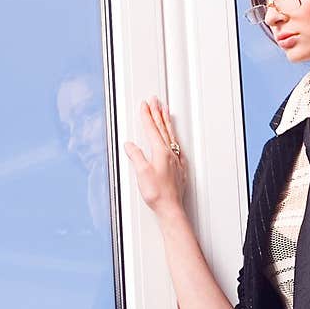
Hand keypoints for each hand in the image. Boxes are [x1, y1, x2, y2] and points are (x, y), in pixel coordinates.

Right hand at [123, 96, 187, 215]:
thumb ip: (136, 156)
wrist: (171, 208)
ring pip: (171, 135)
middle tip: (155, 100)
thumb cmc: (158, 193)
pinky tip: (172, 137)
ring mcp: (176, 160)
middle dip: (157, 113)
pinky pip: (176, 145)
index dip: (147, 116)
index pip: (152, 129)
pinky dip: (172, 136)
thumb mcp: (142, 173)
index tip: (144, 105)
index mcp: (161, 152)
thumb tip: (130, 146)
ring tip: (165, 110)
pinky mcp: (179, 168)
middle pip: (163, 128)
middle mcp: (171, 153)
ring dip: (166, 121)